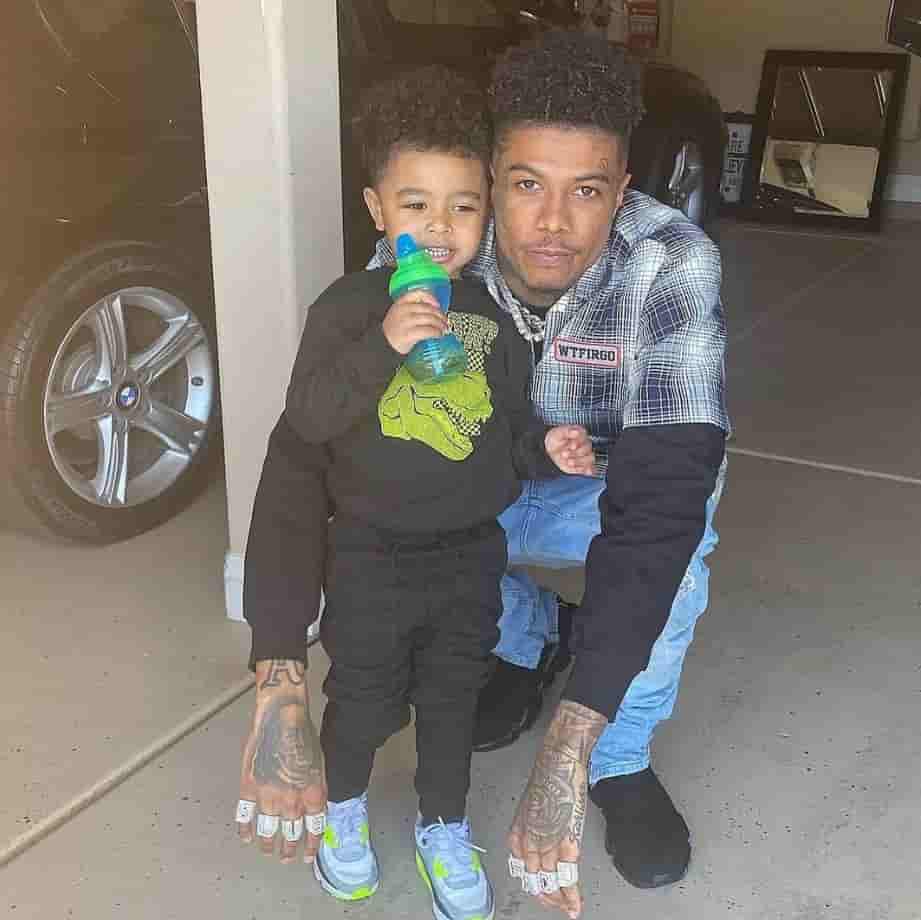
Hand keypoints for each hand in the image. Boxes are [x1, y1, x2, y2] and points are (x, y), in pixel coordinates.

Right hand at [237, 660, 326, 863]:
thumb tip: (314, 810)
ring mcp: (269, 795)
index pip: (314, 830)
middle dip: (288, 850)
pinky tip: (246, 837)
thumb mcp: (320, 765)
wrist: (282, 717)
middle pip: (290, 834)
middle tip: (285, 858)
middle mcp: (292, 799)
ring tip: (268, 851)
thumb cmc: (304, 736)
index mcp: (313, 793)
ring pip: (267, 831)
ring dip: (268, 844)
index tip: (307, 856)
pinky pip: (245, 816)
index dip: (310, 846)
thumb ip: (316, 790)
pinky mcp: (249, 788)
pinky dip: (245, 829)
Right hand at [382, 290, 448, 354]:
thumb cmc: (393, 329)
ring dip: (440, 324)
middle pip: (428, 308)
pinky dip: (435, 332)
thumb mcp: (398, 313)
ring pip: (429, 319)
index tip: (438, 304)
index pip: (418, 293)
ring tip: (444, 328)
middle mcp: (403, 310)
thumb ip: (412, 308)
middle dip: (440, 314)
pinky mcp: (408, 334)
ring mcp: (405, 322)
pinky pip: (426, 331)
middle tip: (445, 320)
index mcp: (401, 303)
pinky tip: (438, 334)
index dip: (431, 297)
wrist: (382, 343)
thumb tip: (432, 310)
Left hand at [508, 702, 606, 918]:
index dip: (534, 884)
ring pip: (550, 882)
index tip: (543, 892)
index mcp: (518, 832)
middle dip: (547, 896)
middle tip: (559, 905)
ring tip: (569, 908)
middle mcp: (527, 841)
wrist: (560, 762)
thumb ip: (536, 827)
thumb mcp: (534, 807)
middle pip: (534, 880)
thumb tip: (544, 839)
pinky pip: (567, 876)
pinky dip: (571, 894)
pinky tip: (574, 904)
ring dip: (560, 899)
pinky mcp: (564, 842)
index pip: (521, 869)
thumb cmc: (549, 777)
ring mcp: (545, 843)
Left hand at [545, 426, 595, 475]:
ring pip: (589, 459)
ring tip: (569, 462)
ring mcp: (584, 456)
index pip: (584, 437)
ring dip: (580, 462)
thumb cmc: (556, 439)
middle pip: (587, 449)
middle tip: (564, 454)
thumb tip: (576, 432)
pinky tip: (584, 471)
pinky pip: (588, 468)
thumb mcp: (558, 433)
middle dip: (576, 453)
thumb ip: (567, 431)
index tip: (572, 446)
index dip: (578, 442)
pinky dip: (586, 470)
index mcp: (580, 434)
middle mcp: (584, 445)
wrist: (550, 450)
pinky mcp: (582, 465)